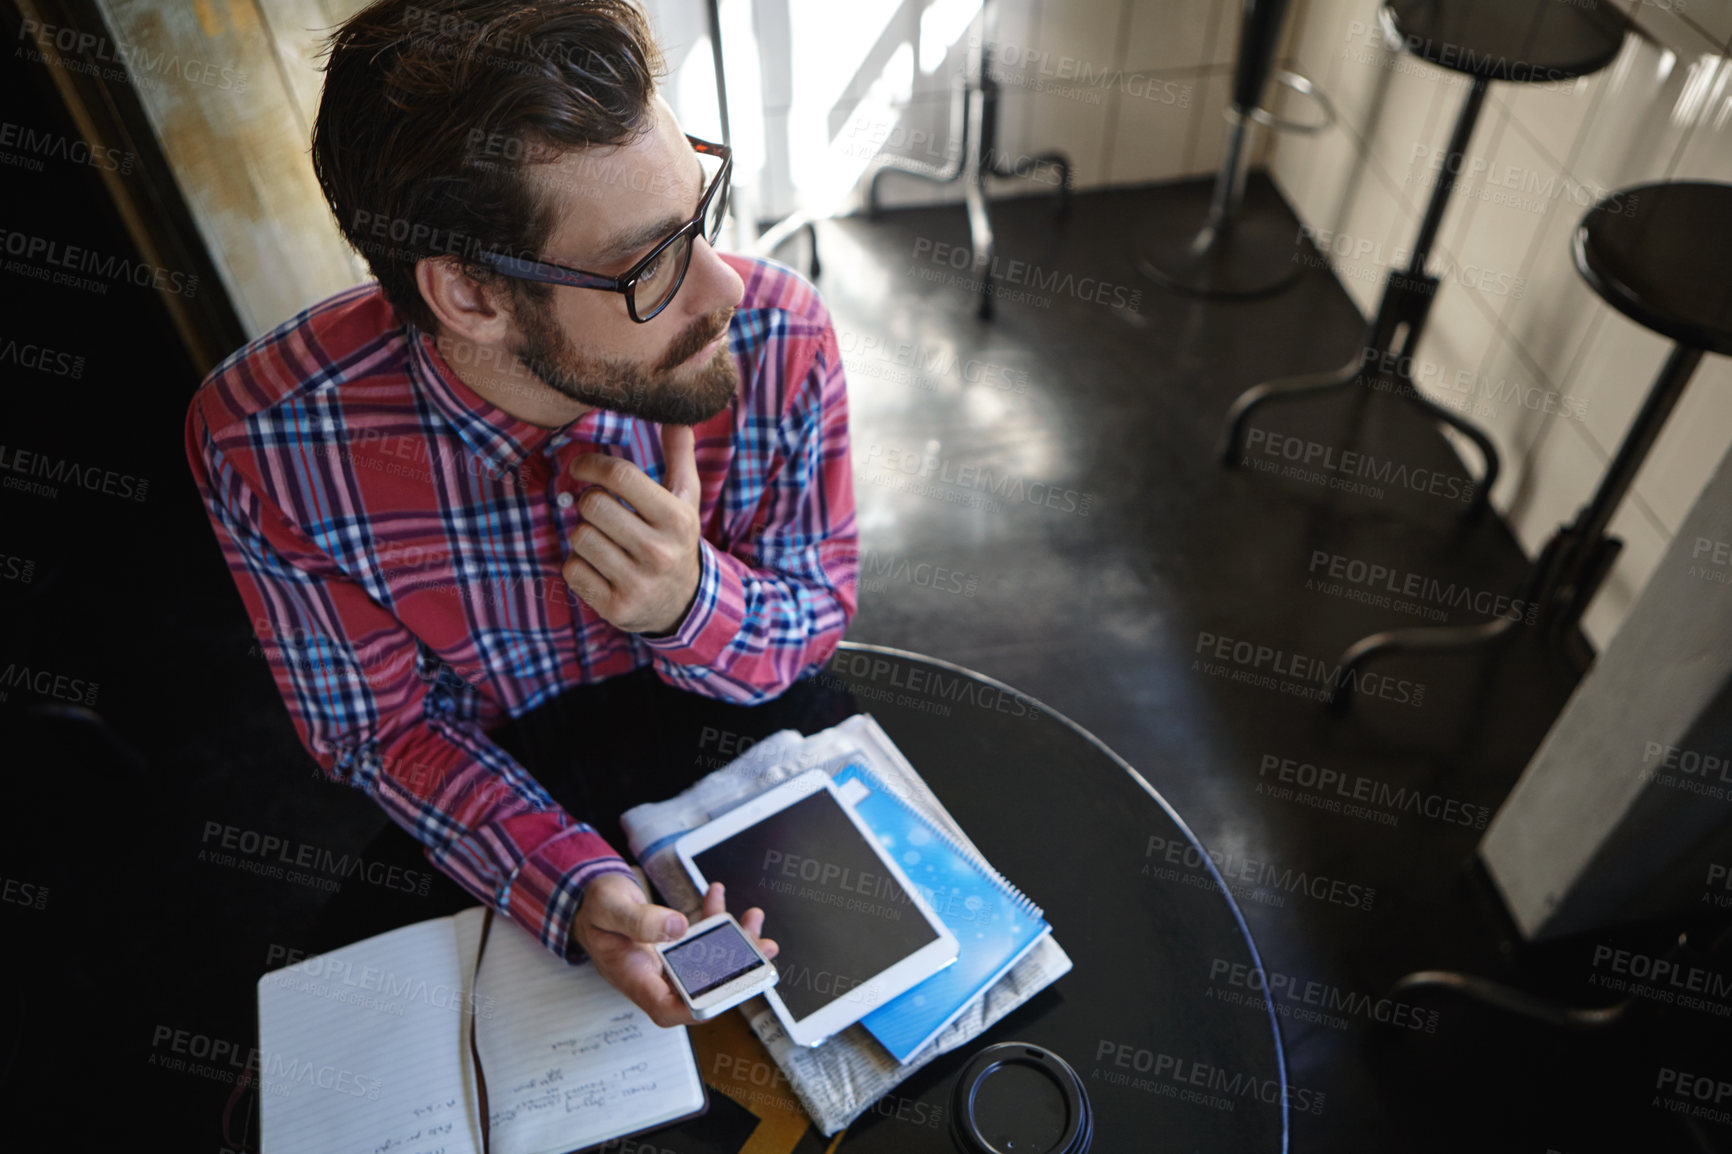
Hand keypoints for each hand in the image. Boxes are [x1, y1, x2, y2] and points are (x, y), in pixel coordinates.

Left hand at [563, 424, 702, 634]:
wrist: (684, 604)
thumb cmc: (676, 539)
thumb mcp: (685, 499)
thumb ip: (679, 455)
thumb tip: (677, 416)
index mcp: (676, 518)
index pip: (620, 476)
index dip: (591, 464)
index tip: (580, 466)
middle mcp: (659, 551)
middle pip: (592, 504)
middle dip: (589, 502)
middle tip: (599, 511)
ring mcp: (638, 582)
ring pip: (579, 537)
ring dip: (583, 534)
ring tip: (604, 541)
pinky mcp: (617, 608)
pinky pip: (572, 570)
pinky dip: (578, 565)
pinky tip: (599, 568)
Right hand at [569, 872, 777, 1028]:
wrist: (588, 899)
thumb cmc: (593, 909)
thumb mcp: (609, 908)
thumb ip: (639, 920)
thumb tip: (678, 928)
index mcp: (633, 977)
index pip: (667, 1008)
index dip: (697, 1008)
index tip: (725, 991)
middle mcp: (654, 975)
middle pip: (700, 987)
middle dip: (736, 969)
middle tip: (761, 947)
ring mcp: (667, 962)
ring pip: (708, 963)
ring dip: (735, 943)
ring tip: (754, 920)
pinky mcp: (675, 944)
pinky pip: (702, 938)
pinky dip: (715, 919)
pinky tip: (717, 895)